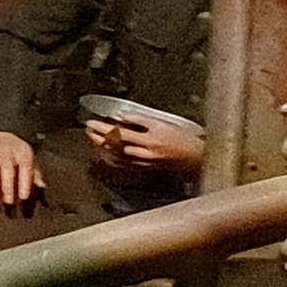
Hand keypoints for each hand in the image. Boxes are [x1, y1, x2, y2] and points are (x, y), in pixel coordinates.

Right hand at [0, 130, 40, 207]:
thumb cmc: (15, 150)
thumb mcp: (28, 157)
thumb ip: (34, 173)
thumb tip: (41, 186)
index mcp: (22, 153)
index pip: (25, 169)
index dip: (24, 184)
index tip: (23, 196)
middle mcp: (6, 152)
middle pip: (7, 172)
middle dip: (8, 188)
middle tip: (9, 201)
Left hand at [90, 110, 204, 173]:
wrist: (197, 158)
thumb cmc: (184, 139)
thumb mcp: (163, 123)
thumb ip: (141, 120)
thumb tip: (123, 118)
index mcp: (150, 138)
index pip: (120, 132)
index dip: (104, 127)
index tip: (92, 122)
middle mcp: (145, 151)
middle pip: (115, 144)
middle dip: (99, 136)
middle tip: (89, 129)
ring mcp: (144, 162)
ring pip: (117, 155)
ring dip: (103, 147)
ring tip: (93, 138)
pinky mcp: (146, 168)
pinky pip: (124, 164)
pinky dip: (113, 158)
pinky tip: (106, 154)